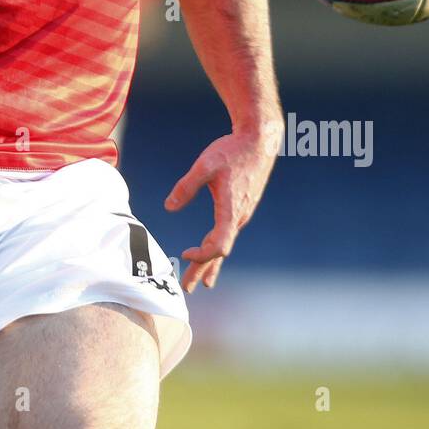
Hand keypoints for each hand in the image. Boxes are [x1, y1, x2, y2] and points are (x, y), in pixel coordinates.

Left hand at [164, 125, 279, 293]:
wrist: (259, 140)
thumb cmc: (232, 150)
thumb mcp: (205, 165)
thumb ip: (186, 186)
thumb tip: (169, 207)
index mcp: (231, 210)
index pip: (219, 246)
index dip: (203, 255)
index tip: (185, 254)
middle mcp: (239, 217)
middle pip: (220, 251)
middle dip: (202, 269)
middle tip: (187, 288)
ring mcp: (242, 213)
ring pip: (225, 243)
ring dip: (211, 262)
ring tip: (202, 281)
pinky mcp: (242, 207)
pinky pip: (229, 234)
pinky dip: (219, 247)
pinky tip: (215, 253)